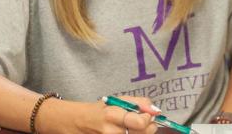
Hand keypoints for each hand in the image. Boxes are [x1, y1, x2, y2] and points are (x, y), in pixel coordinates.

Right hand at [41, 95, 159, 132]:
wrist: (75, 122)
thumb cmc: (100, 110)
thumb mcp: (118, 100)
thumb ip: (139, 103)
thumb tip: (156, 110)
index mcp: (114, 113)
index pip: (140, 122)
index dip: (149, 120)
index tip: (149, 116)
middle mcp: (110, 129)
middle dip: (148, 129)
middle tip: (148, 125)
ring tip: (135, 129)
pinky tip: (127, 132)